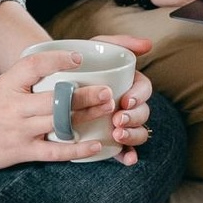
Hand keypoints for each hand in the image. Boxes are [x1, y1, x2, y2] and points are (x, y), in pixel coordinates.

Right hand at [0, 49, 116, 170]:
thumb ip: (25, 80)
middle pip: (55, 98)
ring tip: (108, 110)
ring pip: (59, 122)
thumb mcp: (0, 87)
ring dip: (86, 116)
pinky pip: (55, 152)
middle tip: (107, 91)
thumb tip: (59, 69)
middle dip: (85, 94)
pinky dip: (77, 149)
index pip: (34, 66)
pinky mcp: (22, 152)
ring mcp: (19, 130)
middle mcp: (15, 106)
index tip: (79, 58)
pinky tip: (95, 145)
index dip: (58, 59)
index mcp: (7, 84)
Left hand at [90, 34, 158, 165]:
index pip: (143, 88)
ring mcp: (121, 122)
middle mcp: (128, 104)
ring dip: (133, 135)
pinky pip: (124, 150)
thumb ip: (121, 42)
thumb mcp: (98, 47)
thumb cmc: (81, 62)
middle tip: (118, 120)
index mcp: (130, 83)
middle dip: (134, 118)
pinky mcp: (110, 139)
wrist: (53, 79)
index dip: (138, 96)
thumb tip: (149, 44)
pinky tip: (128, 160)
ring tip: (118, 135)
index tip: (125, 100)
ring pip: (138, 132)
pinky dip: (129, 155)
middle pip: (143, 112)